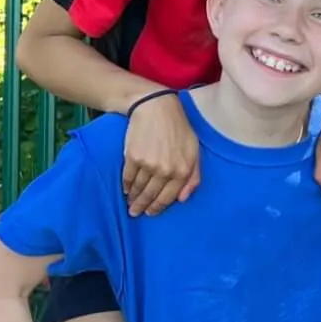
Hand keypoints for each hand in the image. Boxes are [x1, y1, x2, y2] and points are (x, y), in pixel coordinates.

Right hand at [122, 95, 200, 216]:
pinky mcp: (133, 157)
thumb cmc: (179, 129)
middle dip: (142, 206)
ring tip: (130, 203)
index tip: (150, 213)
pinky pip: (128, 177)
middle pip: (151, 195)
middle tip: (135, 213)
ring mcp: (149, 165)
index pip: (168, 197)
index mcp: (182, 171)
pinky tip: (125, 190)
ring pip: (139, 188)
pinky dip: (126, 185)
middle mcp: (166, 171)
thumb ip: (193, 177)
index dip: (158, 207)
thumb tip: (182, 199)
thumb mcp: (194, 151)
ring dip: (133, 198)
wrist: (157, 108)